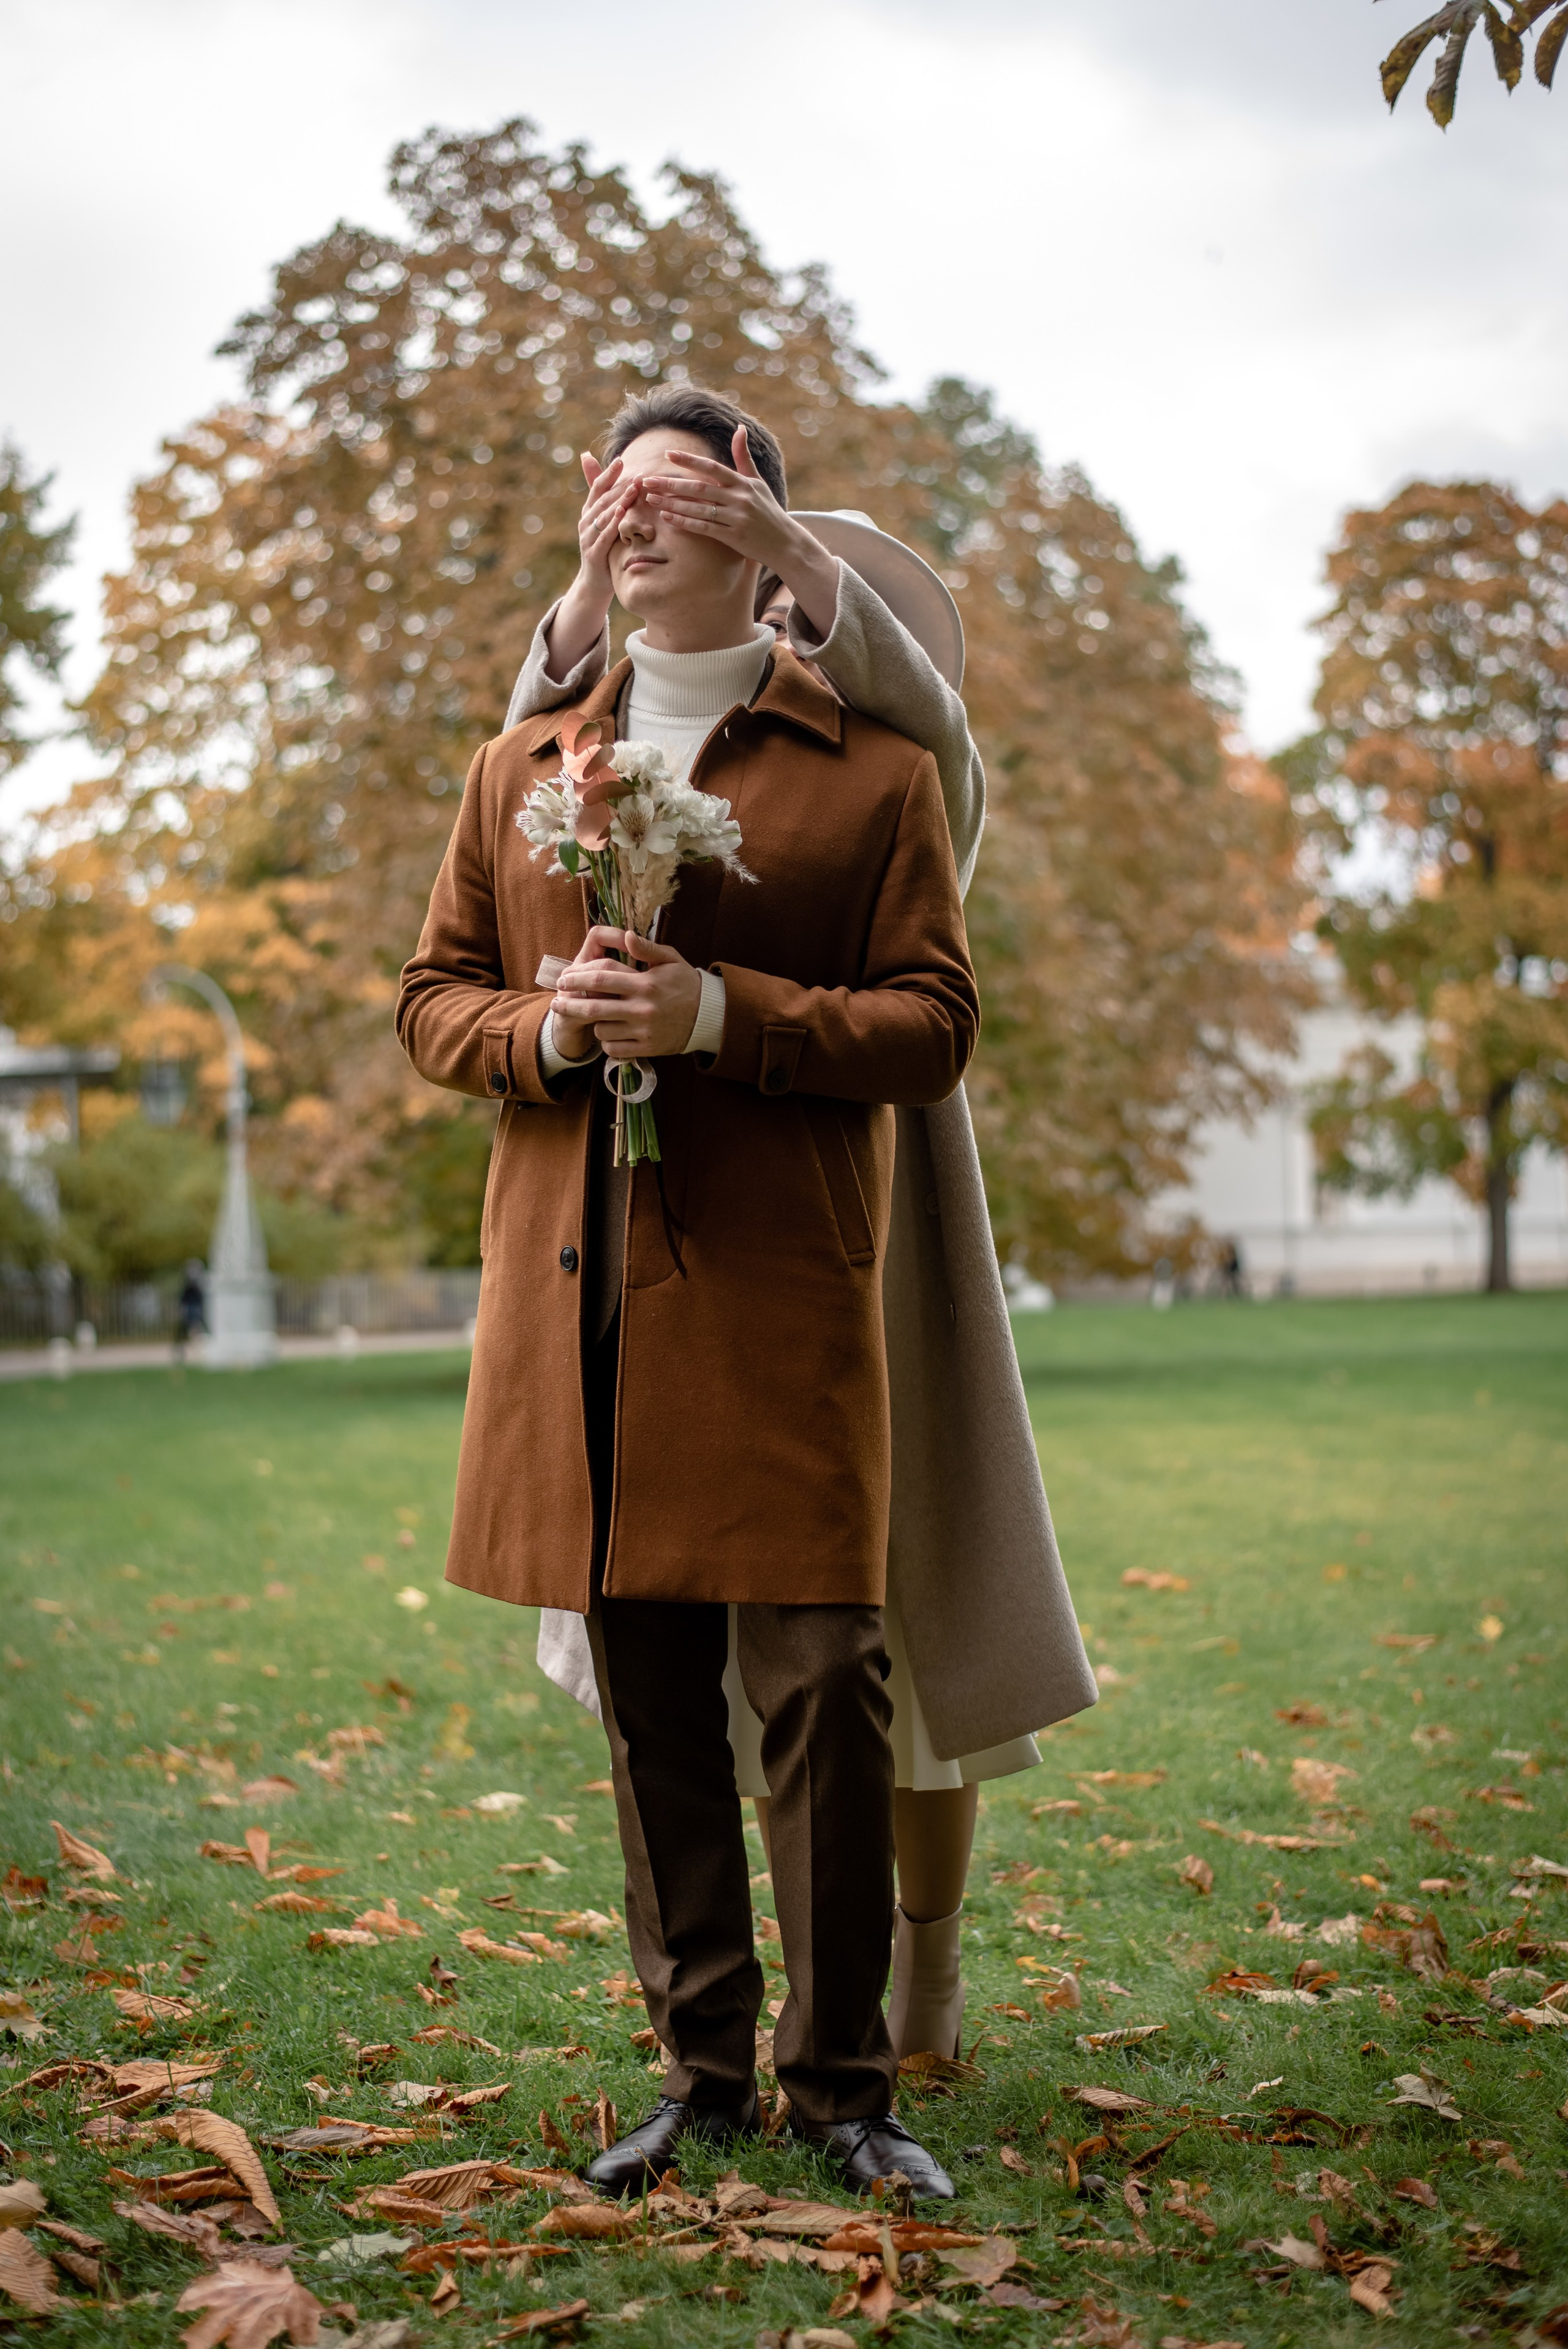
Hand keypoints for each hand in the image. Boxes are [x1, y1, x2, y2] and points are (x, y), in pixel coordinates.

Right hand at [544, 455, 641, 678]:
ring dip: (619, 500)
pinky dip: (612, 523)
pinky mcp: (593, 554)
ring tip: (634, 487)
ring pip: (603, 514)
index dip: (608, 474)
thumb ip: (607, 503)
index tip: (621, 460)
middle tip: (637, 472)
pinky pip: (604, 535)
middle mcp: (585, 522)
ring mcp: (587, 538)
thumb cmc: (604, 550)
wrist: (595, 584)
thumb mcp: (606, 524)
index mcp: (589, 513)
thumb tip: (605, 481)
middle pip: (603, 499)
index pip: (597, 488)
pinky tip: (623, 513)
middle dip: (620, 485)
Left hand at [552, 927, 701, 1061]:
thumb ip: (646, 949)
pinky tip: (607, 1033)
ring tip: (591, 1017)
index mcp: (645, 983)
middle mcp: (642, 1008)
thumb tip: (625, 935)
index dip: (579, 977)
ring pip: (602, 1030)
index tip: (564, 978)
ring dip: (592, 1023)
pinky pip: (613, 1048)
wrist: (708, 1016)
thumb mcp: (670, 959)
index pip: (603, 977)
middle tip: (556, 1002)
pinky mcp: (647, 1048)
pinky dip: (606, 1042)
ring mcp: (644, 1031)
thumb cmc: (685, 983)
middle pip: (595, 1007)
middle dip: (570, 1004)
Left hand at [640, 429, 839, 640]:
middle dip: (671, 484)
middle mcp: (739, 498)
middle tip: (647, 480)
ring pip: (698, 509)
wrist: (785, 543)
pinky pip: (704, 528)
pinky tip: (668, 518)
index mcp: (743, 483)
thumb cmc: (769, 511)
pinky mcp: (733, 537)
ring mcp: (736, 518)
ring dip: (673, 504)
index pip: (712, 467)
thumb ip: (743, 457)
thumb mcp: (758, 482)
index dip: (689, 460)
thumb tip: (739, 428)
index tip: (668, 454)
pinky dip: (685, 523)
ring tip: (651, 500)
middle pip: (699, 488)